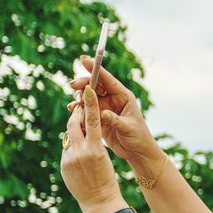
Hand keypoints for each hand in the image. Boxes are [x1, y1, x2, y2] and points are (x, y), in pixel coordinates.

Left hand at [61, 86, 125, 212]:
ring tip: (80, 129)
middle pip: (74, 125)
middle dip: (77, 115)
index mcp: (96, 150)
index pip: (92, 121)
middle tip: (80, 107)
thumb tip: (79, 131)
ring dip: (74, 131)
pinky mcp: (63, 165)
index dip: (89, 104)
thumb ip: (92, 144)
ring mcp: (69, 159)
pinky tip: (78, 153)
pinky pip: (67, 149)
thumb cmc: (108, 179)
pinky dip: (72, 147)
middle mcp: (80, 153)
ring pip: (69, 137)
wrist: (100, 202)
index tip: (87, 89)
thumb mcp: (104, 159)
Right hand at [68, 56, 163, 175]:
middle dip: (83, 84)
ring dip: (79, 98)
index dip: (96, 69)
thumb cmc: (139, 138)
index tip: (83, 59)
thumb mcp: (128, 128)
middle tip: (72, 86)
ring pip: (89, 98)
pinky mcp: (99, 119)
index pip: (108, 79)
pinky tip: (73, 111)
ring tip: (74, 104)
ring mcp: (105, 108)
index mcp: (124, 96)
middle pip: (96, 86)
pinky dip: (79, 110)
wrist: (137, 153)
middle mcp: (114, 100)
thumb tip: (103, 113)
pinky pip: (86, 110)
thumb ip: (115, 120)